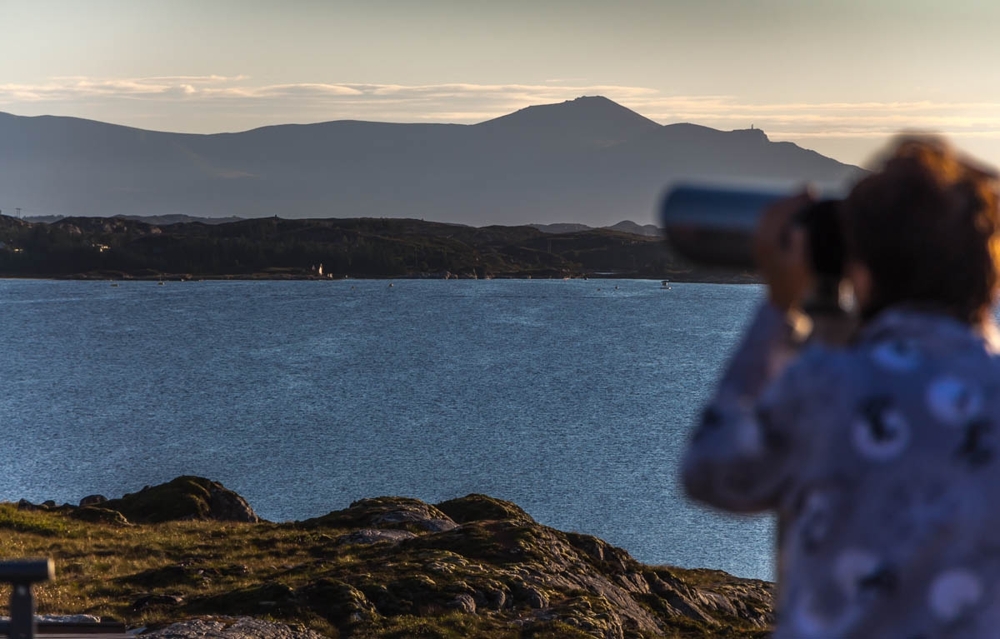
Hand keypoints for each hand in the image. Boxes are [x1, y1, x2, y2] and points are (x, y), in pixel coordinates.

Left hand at [754, 191, 813, 310]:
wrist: (784, 301)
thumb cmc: (797, 285)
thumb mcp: (802, 266)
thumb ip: (799, 246)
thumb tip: (798, 227)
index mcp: (766, 243)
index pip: (780, 211)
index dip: (797, 199)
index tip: (814, 191)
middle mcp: (758, 240)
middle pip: (772, 209)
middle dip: (792, 198)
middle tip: (812, 190)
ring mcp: (758, 243)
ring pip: (769, 214)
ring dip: (786, 204)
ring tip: (806, 198)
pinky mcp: (761, 247)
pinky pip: (769, 222)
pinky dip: (782, 212)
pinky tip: (797, 212)